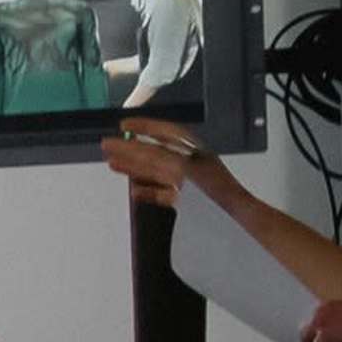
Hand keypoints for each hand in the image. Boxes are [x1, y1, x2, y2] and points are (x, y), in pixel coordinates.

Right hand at [101, 118, 238, 210]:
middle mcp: (189, 163)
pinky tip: (134, 191)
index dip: (144, 127)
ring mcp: (188, 182)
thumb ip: (158, 158)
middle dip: (131, 148)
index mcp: (191, 151)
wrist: (232, 216)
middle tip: (109, 145)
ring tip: (112, 164)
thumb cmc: (215, 191)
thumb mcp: (182, 169)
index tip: (123, 125)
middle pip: (156, 152)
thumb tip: (136, 148)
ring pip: (156, 172)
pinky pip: (163, 192)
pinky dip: (148, 191)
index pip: (165, 132)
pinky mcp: (188, 200)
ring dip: (134, 168)